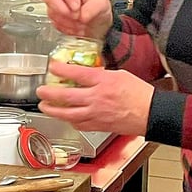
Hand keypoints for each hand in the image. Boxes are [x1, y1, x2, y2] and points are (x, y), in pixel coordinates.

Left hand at [36, 63, 153, 135]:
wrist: (151, 113)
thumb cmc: (140, 94)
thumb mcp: (120, 75)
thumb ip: (101, 75)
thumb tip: (89, 74)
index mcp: (102, 81)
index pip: (76, 73)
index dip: (60, 69)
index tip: (52, 66)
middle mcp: (96, 98)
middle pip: (66, 96)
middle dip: (49, 93)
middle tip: (40, 91)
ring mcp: (96, 114)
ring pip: (68, 114)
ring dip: (53, 111)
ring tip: (45, 107)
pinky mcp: (99, 126)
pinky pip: (79, 124)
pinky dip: (70, 121)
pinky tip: (66, 118)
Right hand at [45, 0, 112, 39]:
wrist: (97, 23)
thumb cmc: (97, 8)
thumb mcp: (102, 5)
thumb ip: (93, 8)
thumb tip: (83, 15)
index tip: (76, 7)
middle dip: (63, 10)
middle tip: (76, 16)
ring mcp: (56, 5)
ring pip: (52, 13)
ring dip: (68, 22)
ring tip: (81, 22)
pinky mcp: (54, 18)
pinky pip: (55, 24)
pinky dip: (67, 28)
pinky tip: (77, 26)